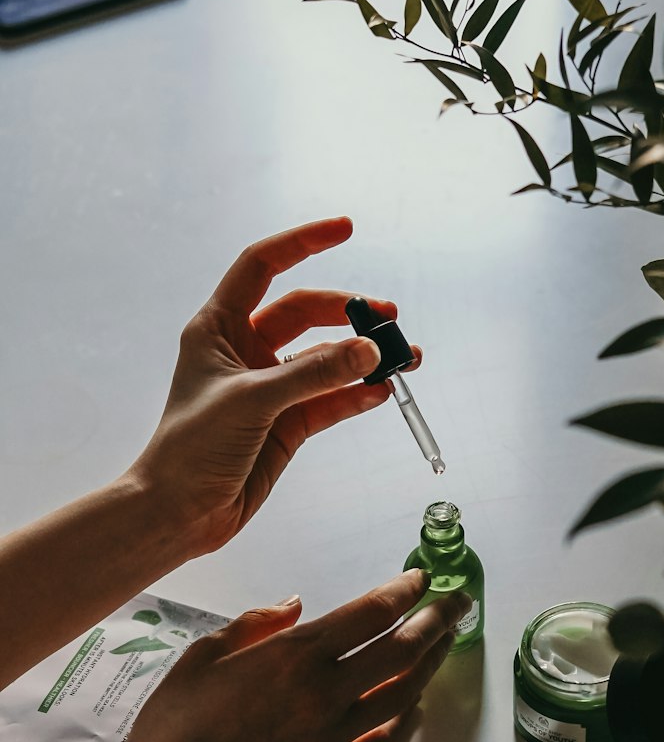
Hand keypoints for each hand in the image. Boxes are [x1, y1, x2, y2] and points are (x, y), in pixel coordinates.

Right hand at [98, 569, 466, 741]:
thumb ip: (254, 625)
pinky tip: (411, 706)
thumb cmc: (173, 729)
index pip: (369, 613)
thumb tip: (294, 605)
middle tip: (457, 606)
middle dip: (437, 622)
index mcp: (294, 656)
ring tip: (444, 648)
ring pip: (400, 695)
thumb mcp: (202, 656)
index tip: (421, 580)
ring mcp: (332, 739)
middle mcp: (324, 694)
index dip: (403, 592)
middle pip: (401, 650)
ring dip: (429, 667)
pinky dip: (401, 720)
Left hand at [129, 217, 420, 557]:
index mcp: (218, 327)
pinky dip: (357, 395)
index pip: (263, 265)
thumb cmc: (192, 448)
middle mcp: (245, 351)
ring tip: (405, 357)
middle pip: (306, 313)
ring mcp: (270, 388)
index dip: (303, 242)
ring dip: (363, 357)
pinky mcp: (287, 424)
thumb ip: (314, 374)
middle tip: (388, 319)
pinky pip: (331, 400)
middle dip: (348, 313)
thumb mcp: (253, 401)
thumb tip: (370, 352)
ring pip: (325, 359)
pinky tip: (383, 392)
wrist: (180, 512)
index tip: (347, 229)